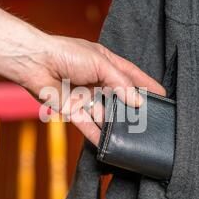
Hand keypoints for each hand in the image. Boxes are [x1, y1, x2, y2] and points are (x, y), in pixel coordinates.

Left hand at [10, 35, 165, 144]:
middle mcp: (96, 80)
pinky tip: (108, 144)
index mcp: (105, 63)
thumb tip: (137, 102)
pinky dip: (96, 135)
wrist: (37, 63)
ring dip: (115, 124)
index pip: (131, 75)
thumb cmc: (67, 54)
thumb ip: (120, 83)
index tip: (161, 94)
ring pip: (105, 114)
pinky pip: (87, 124)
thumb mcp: (101, 64)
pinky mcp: (72, 109)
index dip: (146, 84)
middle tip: (149, 119)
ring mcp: (85, 96)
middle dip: (132, 107)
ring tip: (131, 136)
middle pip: (119, 96)